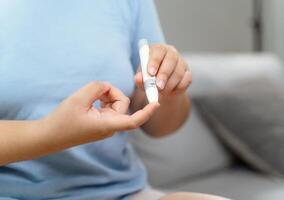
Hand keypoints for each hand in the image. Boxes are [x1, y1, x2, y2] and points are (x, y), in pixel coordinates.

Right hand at [43, 81, 159, 144]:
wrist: (49, 135)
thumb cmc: (62, 120)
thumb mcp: (79, 99)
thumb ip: (96, 88)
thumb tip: (107, 86)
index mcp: (107, 125)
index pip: (133, 121)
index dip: (146, 112)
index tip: (157, 104)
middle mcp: (110, 127)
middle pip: (122, 103)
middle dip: (111, 92)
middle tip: (94, 91)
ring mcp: (106, 125)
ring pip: (115, 103)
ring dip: (105, 95)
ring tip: (89, 97)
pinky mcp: (101, 123)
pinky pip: (109, 107)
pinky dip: (102, 99)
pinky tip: (90, 100)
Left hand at [135, 44, 191, 97]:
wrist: (162, 87)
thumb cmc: (150, 78)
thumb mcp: (142, 78)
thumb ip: (140, 78)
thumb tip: (138, 78)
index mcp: (158, 50)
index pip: (158, 51)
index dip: (155, 61)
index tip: (151, 73)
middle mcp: (172, 53)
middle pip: (171, 60)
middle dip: (164, 74)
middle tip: (158, 86)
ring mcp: (182, 62)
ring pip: (178, 72)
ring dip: (170, 84)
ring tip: (162, 92)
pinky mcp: (188, 73)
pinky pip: (185, 81)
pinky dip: (177, 88)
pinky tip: (170, 92)